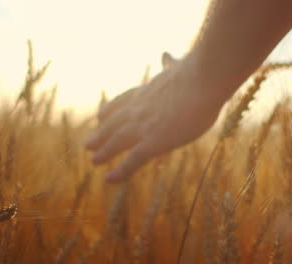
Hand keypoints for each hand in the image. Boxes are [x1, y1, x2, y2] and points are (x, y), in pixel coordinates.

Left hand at [85, 52, 224, 182]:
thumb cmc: (197, 74)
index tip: (100, 115)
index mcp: (146, 91)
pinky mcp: (154, 142)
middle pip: (114, 123)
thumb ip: (170, 64)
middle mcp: (138, 109)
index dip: (110, 111)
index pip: (122, 102)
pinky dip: (120, 171)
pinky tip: (109, 180)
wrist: (203, 80)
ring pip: (117, 142)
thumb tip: (165, 54)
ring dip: (105, 152)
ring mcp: (144, 126)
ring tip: (94, 161)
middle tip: (88, 144)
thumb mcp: (178, 67)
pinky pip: (133, 160)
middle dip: (101, 134)